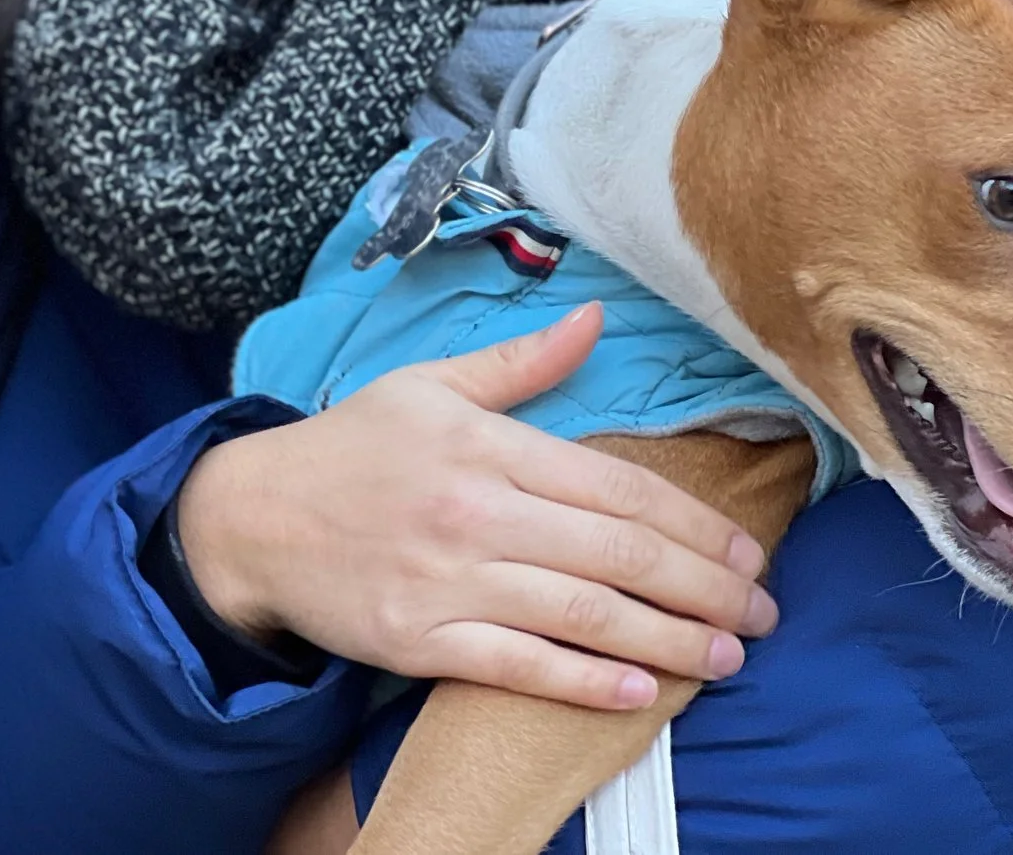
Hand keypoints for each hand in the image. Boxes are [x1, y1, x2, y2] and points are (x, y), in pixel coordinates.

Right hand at [176, 302, 777, 709]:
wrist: (253, 518)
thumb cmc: (351, 448)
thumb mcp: (428, 386)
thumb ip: (520, 362)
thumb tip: (596, 319)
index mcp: (487, 444)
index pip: (617, 486)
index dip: (692, 523)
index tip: (744, 551)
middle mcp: (476, 512)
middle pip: (617, 554)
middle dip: (702, 589)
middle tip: (758, 616)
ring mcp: (448, 580)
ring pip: (582, 615)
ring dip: (666, 642)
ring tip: (722, 660)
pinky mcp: (420, 639)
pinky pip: (519, 666)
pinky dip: (583, 683)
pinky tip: (638, 692)